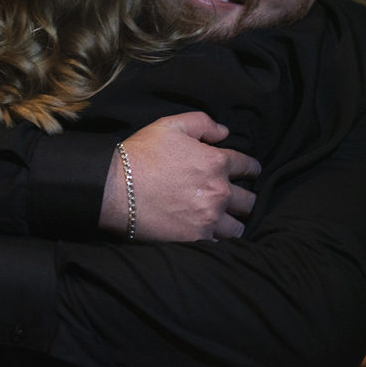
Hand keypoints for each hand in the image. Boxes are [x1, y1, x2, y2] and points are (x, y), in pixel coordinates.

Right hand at [100, 112, 260, 240]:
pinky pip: (219, 243)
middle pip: (249, 201)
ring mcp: (208, 218)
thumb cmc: (142, 154)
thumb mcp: (171, 125)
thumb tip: (224, 132)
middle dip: (244, 198)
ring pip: (238, 227)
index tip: (249, 173)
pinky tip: (210, 233)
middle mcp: (219, 192)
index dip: (251, 169)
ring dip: (234, 221)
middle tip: (237, 199)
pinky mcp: (195, 239)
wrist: (115, 189)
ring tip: (226, 220)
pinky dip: (217, 238)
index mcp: (217, 162)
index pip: (248, 167)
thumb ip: (203, 123)